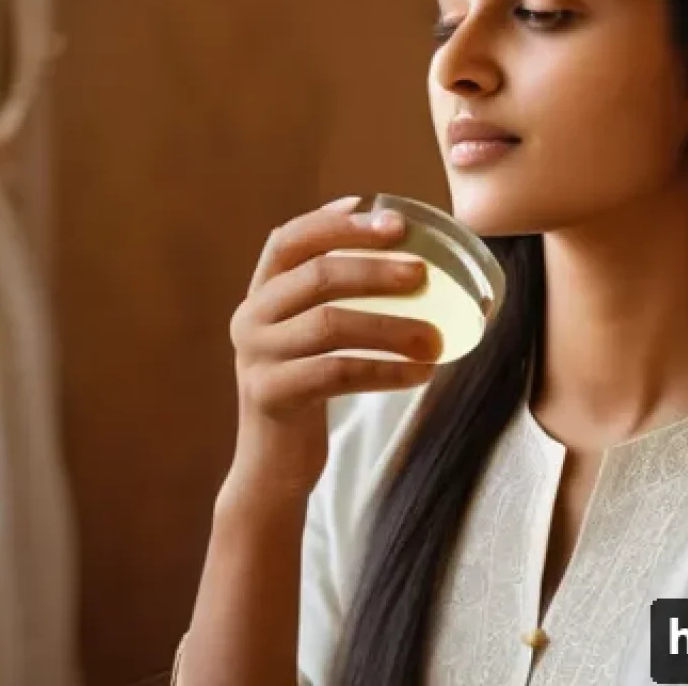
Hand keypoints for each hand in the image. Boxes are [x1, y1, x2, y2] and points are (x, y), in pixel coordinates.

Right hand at [222, 196, 440, 502]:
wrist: (273, 465)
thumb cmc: (312, 386)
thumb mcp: (316, 334)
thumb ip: (342, 296)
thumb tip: (420, 258)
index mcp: (262, 291)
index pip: (291, 239)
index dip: (338, 224)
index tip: (393, 221)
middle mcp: (251, 317)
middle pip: (316, 276)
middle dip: (376, 269)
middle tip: (424, 273)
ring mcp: (256, 356)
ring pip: (330, 324)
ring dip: (392, 327)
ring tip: (437, 339)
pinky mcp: (270, 395)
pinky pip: (337, 372)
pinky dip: (386, 370)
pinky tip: (422, 374)